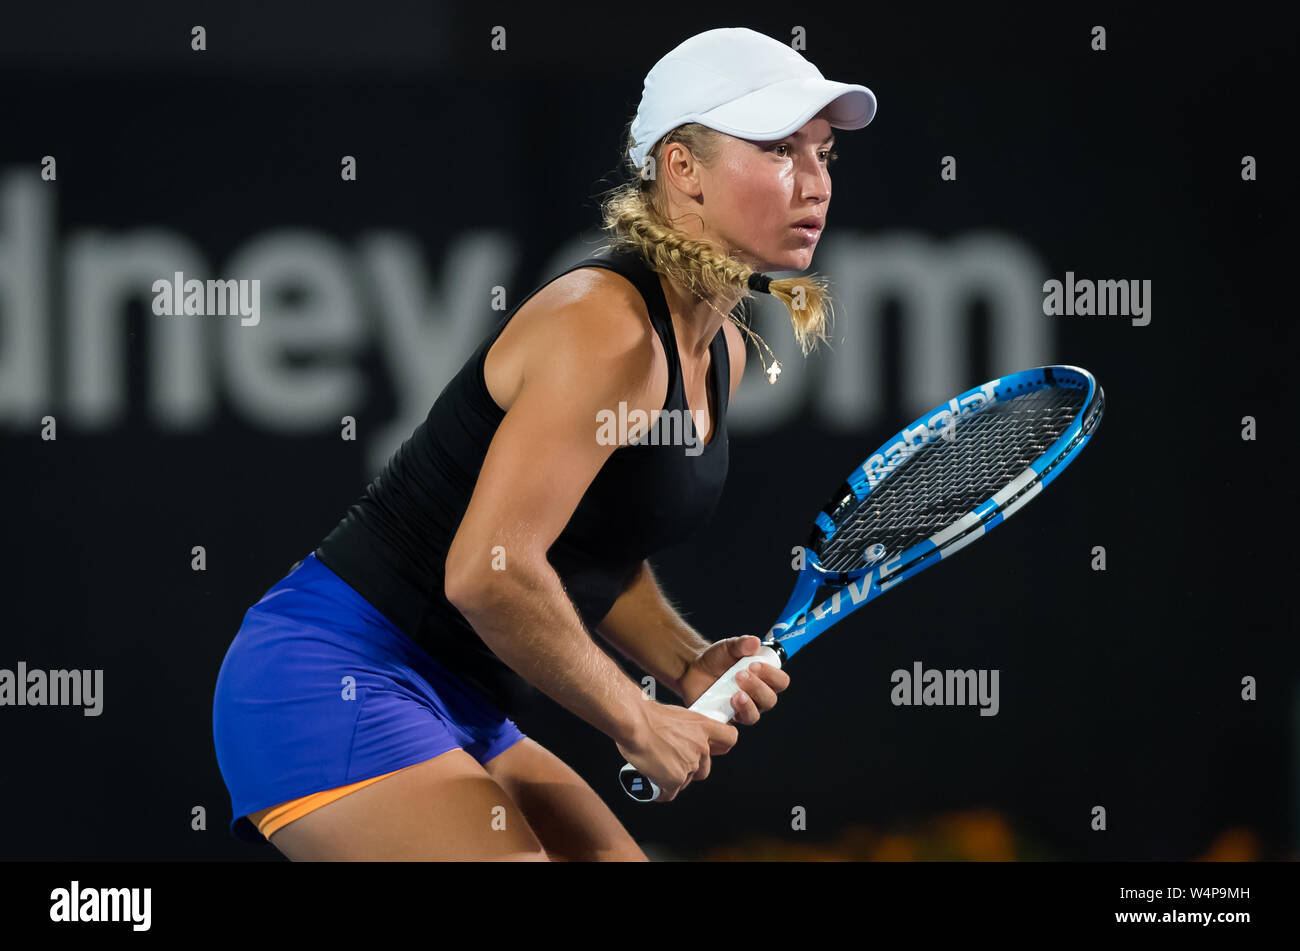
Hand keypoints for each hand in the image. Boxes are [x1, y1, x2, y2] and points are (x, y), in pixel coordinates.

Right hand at [615, 702, 738, 801]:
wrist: (634, 723)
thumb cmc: (647, 715)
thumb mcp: (676, 714)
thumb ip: (686, 729)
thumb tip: (681, 739)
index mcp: (703, 726)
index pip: (730, 738)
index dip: (722, 746)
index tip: (713, 749)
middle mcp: (701, 747)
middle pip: (705, 768)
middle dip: (691, 769)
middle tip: (674, 762)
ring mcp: (689, 765)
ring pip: (686, 781)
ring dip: (675, 779)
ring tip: (658, 770)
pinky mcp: (675, 780)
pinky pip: (670, 793)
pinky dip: (662, 792)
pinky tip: (653, 785)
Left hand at [677, 635, 790, 724]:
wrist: (692, 669)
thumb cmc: (717, 658)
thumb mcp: (727, 647)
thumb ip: (741, 643)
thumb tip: (755, 642)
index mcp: (764, 678)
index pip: (780, 681)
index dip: (772, 675)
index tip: (754, 664)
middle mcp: (757, 696)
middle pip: (770, 700)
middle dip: (757, 687)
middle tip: (740, 674)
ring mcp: (742, 710)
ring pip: (754, 715)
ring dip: (747, 703)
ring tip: (735, 692)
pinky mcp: (727, 719)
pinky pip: (733, 726)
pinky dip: (730, 715)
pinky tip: (725, 703)